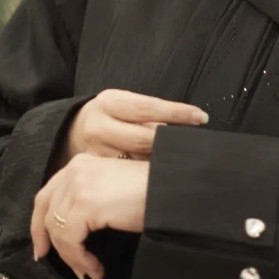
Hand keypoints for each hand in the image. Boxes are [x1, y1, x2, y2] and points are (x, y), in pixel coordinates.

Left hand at [30, 153, 148, 278]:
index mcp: (81, 164)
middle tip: (52, 262)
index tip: (43, 246)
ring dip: (71, 256)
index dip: (40, 222)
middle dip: (48, 241)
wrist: (174, 190)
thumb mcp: (113, 189)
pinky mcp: (86, 204)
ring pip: (58, 230)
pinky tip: (96, 267)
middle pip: (46, 211)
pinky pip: (70, 240)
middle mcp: (75, 170)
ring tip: (89, 271)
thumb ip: (90, 198)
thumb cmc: (153, 192)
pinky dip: (79, 259)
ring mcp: (79, 186)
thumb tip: (74, 228)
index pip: (47, 194)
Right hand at [54, 89, 209, 168]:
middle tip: (195, 145)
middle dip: (170, 142)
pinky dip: (148, 174)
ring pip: (138, 159)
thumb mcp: (126, 104)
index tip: (201, 117)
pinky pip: (129, 175)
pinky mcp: (97, 171)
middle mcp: (99, 126)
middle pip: (143, 138)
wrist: (77, 130)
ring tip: (184, 161)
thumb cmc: (115, 115)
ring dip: (162, 161)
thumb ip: (151, 113)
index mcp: (110, 102)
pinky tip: (163, 175)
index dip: (177, 113)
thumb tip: (189, 123)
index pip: (148, 107)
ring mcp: (96, 152)